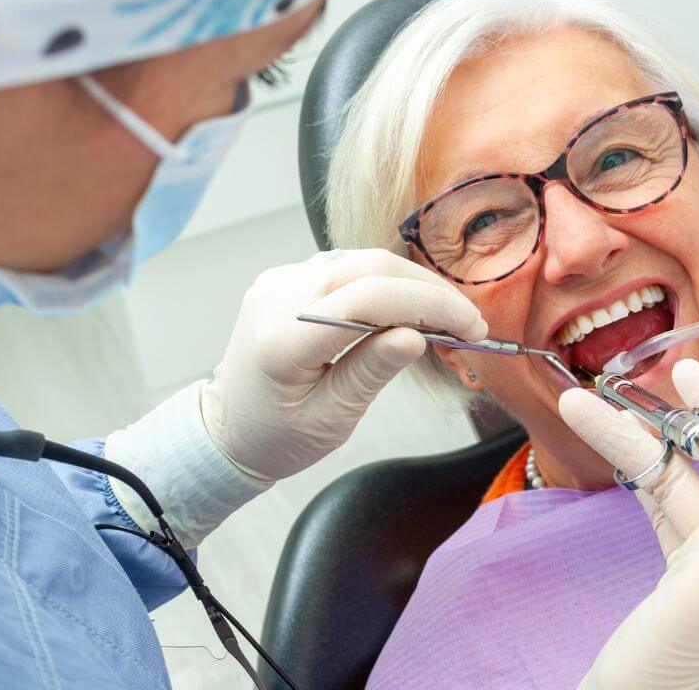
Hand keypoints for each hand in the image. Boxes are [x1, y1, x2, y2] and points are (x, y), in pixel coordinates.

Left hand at [202, 249, 487, 479]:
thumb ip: (371, 372)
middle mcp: (277, 297)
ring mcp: (280, 282)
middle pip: (372, 270)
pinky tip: (411, 307)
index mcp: (283, 340)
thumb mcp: (330, 420)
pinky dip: (387, 283)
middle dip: (431, 292)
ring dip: (413, 283)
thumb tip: (417, 337)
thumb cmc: (277, 436)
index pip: (370, 300)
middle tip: (470, 323)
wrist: (227, 431)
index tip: (471, 329)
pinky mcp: (287, 279)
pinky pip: (348, 267)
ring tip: (449, 315)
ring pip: (364, 261)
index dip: (430, 306)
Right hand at [560, 359, 698, 689]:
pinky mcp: (671, 585)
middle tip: (628, 378)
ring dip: (628, 446)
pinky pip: (655, 515)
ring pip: (668, 486)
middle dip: (661, 419)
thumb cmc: (667, 669)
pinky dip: (631, 482)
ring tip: (579, 407)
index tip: (684, 369)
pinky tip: (611, 464)